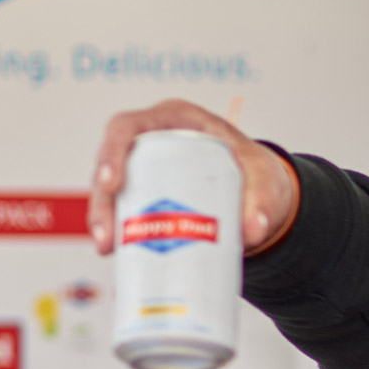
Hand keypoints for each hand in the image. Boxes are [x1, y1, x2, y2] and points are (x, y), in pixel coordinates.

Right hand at [87, 99, 299, 257]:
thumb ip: (263, 202)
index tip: (111, 184)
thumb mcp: (265, 181)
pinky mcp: (146, 188)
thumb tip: (252, 232)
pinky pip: (122, 203)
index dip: (112, 152)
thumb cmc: (258, 172)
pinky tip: (113, 250)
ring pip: (111, 185)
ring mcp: (146, 163)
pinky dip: (116, 226)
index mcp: (176, 119)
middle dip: (103, 198)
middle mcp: (153, 138)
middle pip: (111, 160)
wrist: (263, 190)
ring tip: (106, 249)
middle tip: (107, 235)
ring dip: (103, 216)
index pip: (128, 126)